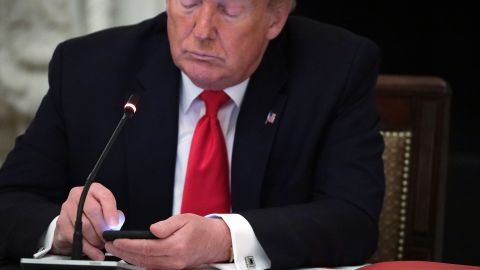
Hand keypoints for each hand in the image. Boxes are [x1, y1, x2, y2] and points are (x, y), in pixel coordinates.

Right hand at [51, 182, 124, 259]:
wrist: (72, 221)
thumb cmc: (93, 214)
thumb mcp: (106, 211)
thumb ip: (114, 215)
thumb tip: (116, 225)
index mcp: (94, 189)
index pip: (104, 197)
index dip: (111, 212)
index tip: (114, 225)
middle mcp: (79, 195)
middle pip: (93, 211)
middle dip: (102, 228)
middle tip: (108, 238)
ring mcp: (68, 208)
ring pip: (84, 225)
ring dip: (95, 239)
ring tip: (102, 244)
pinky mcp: (61, 222)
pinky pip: (76, 237)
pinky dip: (88, 248)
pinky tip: (95, 252)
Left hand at [105, 214, 231, 268]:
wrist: (216, 242)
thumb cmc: (201, 229)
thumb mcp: (185, 219)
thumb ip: (167, 224)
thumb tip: (152, 230)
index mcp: (176, 246)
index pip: (146, 247)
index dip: (129, 244)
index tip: (116, 240)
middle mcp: (174, 260)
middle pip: (142, 259)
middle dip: (123, 252)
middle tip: (110, 245)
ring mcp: (173, 267)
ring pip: (145, 265)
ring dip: (129, 258)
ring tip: (116, 250)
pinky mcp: (173, 269)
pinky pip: (152, 267)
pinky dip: (139, 262)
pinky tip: (131, 256)